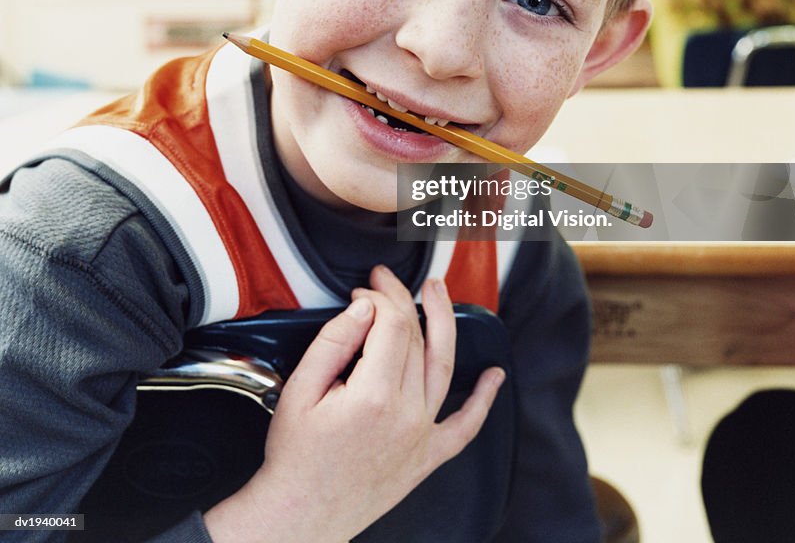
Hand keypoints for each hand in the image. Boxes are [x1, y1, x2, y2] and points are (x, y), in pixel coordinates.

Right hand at [203, 265, 504, 542]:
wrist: (300, 517)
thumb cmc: (295, 458)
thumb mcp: (300, 390)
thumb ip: (334, 341)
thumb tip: (365, 307)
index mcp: (374, 396)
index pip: (392, 324)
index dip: (379, 298)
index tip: (360, 291)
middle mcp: (407, 414)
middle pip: (416, 338)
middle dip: (400, 301)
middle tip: (385, 281)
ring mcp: (422, 436)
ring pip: (444, 366)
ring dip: (446, 322)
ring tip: (438, 292)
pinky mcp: (427, 457)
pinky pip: (465, 427)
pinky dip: (483, 401)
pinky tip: (494, 377)